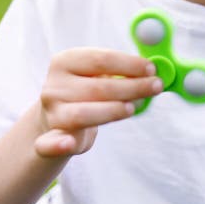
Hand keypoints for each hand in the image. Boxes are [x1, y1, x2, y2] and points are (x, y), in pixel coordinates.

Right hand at [34, 48, 161, 157]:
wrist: (56, 120)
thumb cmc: (86, 93)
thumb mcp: (97, 76)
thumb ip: (121, 72)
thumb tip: (153, 72)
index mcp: (65, 61)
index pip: (100, 59)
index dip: (129, 64)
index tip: (152, 68)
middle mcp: (54, 85)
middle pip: (97, 87)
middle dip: (131, 87)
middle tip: (156, 86)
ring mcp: (51, 113)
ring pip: (83, 113)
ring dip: (111, 111)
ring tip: (133, 108)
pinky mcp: (48, 140)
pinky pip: (50, 143)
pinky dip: (59, 144)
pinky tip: (69, 143)